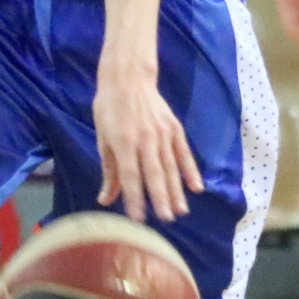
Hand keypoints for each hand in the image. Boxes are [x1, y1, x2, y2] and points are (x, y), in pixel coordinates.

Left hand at [94, 59, 203, 223]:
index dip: (135, 199)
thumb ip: (109, 170)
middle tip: (166, 220)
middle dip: (160, 199)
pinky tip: (196, 187)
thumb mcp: (102, 138)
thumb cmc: (109, 108)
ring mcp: (162, 133)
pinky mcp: (174, 128)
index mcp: (123, 141)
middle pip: (154, 174)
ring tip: (181, 211)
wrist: (128, 78)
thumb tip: (105, 199)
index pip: (130, 176)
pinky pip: (184, 153)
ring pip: (171, 167)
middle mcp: (145, 139)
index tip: (138, 220)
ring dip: (176, 190)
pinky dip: (190, 170)